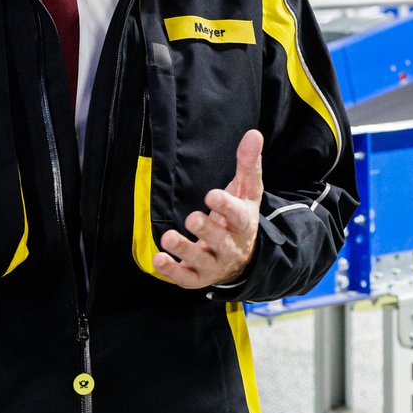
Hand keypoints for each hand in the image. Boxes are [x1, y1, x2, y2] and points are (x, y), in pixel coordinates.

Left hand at [154, 129, 262, 288]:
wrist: (242, 259)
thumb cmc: (240, 218)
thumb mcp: (246, 192)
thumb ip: (248, 164)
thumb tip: (254, 133)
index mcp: (243, 223)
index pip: (238, 216)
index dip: (226, 206)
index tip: (212, 195)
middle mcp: (230, 246)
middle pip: (220, 240)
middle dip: (206, 230)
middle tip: (192, 218)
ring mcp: (214, 264)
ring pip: (201, 261)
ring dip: (184, 250)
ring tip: (168, 238)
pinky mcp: (198, 277)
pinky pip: (186, 278)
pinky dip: (172, 271)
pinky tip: (158, 259)